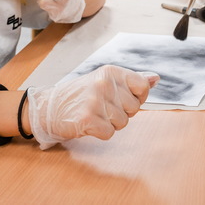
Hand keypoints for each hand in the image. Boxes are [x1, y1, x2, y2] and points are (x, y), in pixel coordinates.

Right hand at [28, 65, 159, 148]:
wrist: (49, 107)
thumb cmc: (81, 95)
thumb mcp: (106, 81)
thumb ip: (132, 81)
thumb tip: (156, 79)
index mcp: (111, 72)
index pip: (143, 87)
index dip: (138, 98)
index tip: (123, 100)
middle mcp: (104, 83)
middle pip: (134, 108)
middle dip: (122, 113)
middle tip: (102, 108)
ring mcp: (95, 100)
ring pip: (123, 123)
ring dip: (110, 124)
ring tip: (94, 115)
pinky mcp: (86, 118)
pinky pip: (109, 133)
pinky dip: (100, 133)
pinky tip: (89, 124)